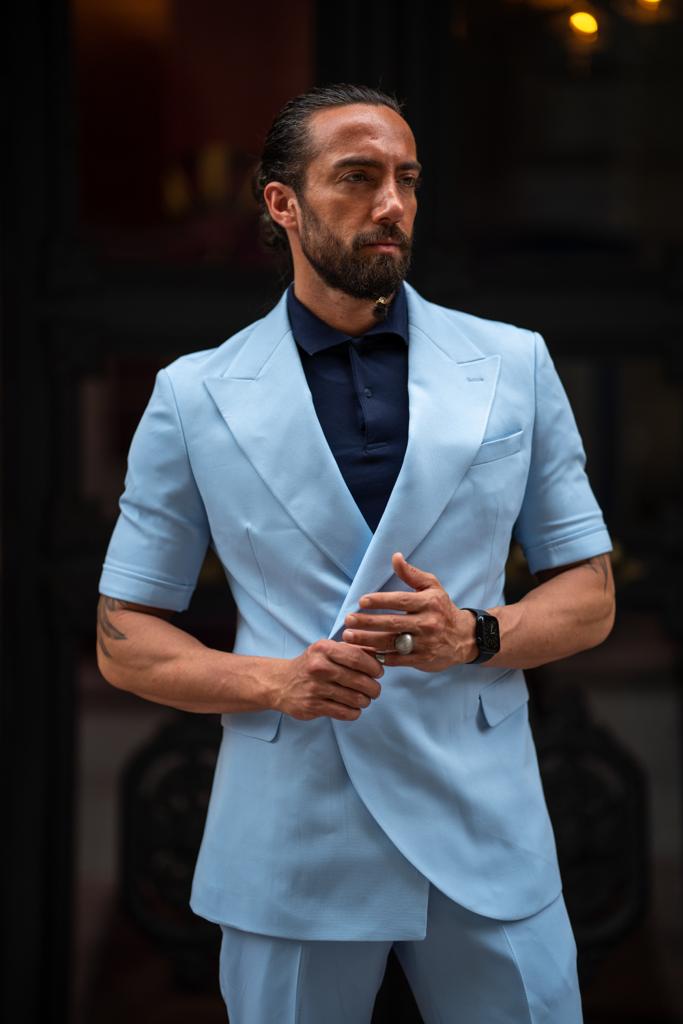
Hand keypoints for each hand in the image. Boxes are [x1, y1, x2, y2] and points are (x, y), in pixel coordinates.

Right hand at [271, 640, 382, 721]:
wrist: (280, 683)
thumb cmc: (310, 665)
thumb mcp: (326, 650)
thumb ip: (350, 650)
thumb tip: (378, 654)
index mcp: (324, 649)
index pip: (357, 658)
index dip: (374, 667)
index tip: (378, 672)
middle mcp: (319, 667)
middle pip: (359, 680)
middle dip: (373, 687)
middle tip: (375, 690)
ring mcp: (315, 688)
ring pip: (354, 698)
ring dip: (365, 701)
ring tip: (364, 699)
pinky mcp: (313, 706)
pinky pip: (344, 712)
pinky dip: (354, 712)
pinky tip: (353, 708)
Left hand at [342, 553, 477, 670]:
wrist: (464, 638)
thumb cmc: (442, 609)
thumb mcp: (432, 587)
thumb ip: (412, 574)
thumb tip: (395, 557)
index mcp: (428, 603)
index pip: (400, 600)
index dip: (380, 601)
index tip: (361, 601)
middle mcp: (427, 623)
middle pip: (392, 623)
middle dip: (367, 622)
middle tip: (348, 620)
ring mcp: (425, 643)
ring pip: (391, 642)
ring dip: (367, 640)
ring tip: (348, 637)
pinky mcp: (422, 659)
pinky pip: (396, 659)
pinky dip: (379, 657)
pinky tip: (363, 652)